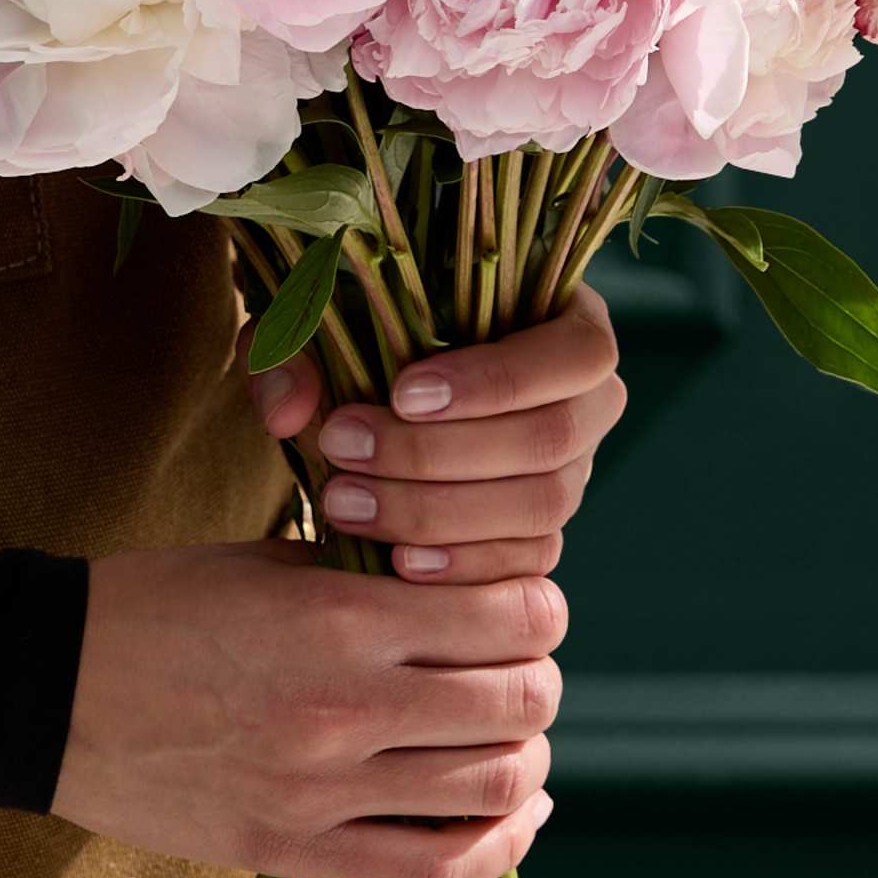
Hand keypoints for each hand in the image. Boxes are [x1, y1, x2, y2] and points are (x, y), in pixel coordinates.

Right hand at [50, 542, 560, 877]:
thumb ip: (365, 577)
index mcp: (339, 616)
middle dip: (536, 682)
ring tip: (510, 742)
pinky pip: (438, 868)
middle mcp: (346, 705)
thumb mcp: (264, 559)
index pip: (512, 616)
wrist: (42, 690)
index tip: (526, 610)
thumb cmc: (152, 607)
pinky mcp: (295, 852)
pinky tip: (510, 816)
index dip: (540, 610)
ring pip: (495, 787)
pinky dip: (499, 845)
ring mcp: (323, 790)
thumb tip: (458, 593)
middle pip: (519, 704)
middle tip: (518, 674)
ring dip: (525, 759)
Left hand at [248, 284, 625, 581]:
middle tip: (344, 446)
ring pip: (540, 507)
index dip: (498, 381)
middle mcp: (587, 401)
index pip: (576, 354)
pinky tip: (395, 561)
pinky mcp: (541, 531)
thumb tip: (289, 414)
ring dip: (437, 512)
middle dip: (440, 452)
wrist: (361, 387)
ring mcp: (572, 472)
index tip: (402, 393)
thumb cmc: (357, 323)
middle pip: (552, 439)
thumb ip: (293, 345)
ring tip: (345, 503)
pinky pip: (525, 563)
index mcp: (568, 320)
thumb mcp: (317, 310)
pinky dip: (461, 567)